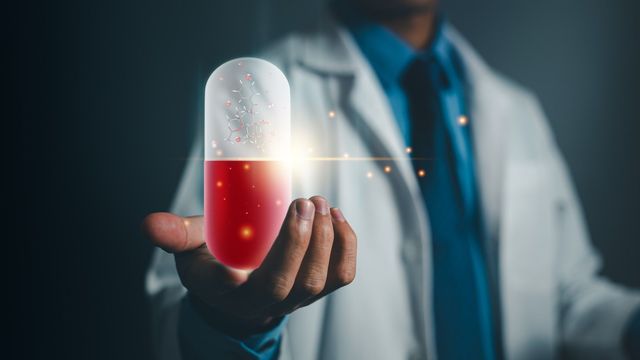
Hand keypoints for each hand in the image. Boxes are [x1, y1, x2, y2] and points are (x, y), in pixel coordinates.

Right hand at [142, 196, 356, 335]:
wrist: (244, 286)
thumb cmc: (217, 259)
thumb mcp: (191, 246)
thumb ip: (175, 234)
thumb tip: (149, 224)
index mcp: (227, 290)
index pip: (230, 288)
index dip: (231, 277)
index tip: (231, 264)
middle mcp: (264, 300)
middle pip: (286, 284)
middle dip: (297, 243)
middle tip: (302, 203)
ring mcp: (295, 297)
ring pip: (317, 280)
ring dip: (324, 240)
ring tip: (318, 203)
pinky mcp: (318, 287)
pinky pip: (341, 275)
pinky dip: (346, 244)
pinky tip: (337, 216)